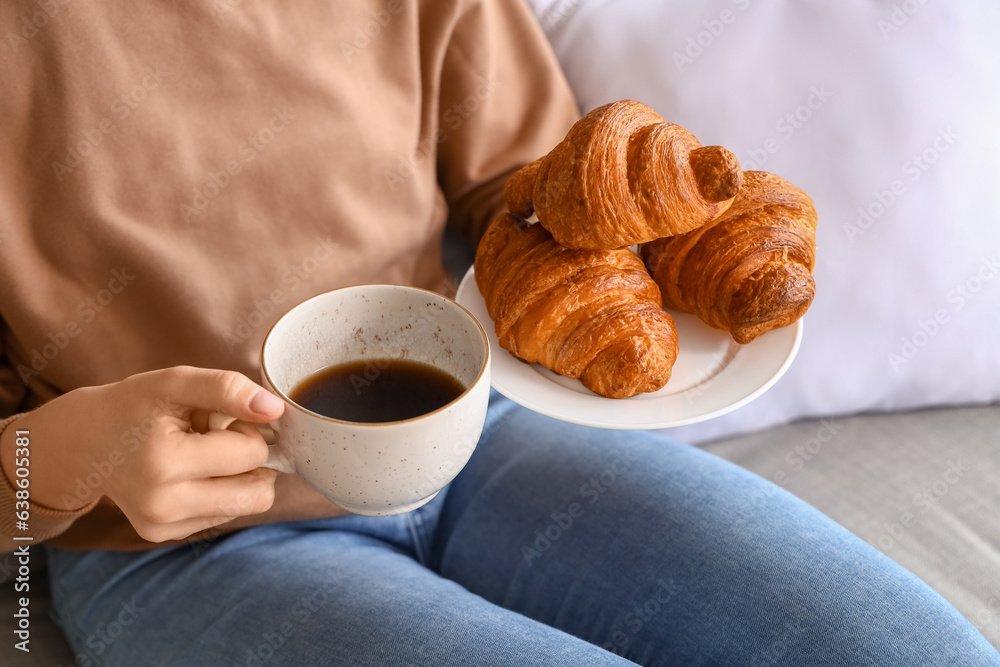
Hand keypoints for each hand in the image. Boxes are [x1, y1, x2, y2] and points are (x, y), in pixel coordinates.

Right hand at [1, 366, 284, 542]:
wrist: (86, 442)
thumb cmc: (136, 406)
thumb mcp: (177, 382)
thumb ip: (227, 389)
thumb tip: (275, 409)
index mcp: (165, 463)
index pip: (252, 454)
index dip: (246, 429)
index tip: (217, 420)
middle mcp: (163, 505)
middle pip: (258, 492)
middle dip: (250, 460)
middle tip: (216, 439)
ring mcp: (162, 527)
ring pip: (247, 506)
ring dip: (237, 477)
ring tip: (200, 455)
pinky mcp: (165, 536)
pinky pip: (225, 515)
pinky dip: (220, 491)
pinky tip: (189, 473)